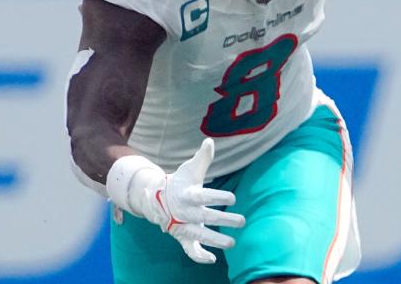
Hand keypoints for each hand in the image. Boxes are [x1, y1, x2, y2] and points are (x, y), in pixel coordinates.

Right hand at [128, 139, 244, 263]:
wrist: (158, 200)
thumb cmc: (181, 182)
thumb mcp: (190, 169)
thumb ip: (202, 158)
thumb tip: (209, 141)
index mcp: (188, 194)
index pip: (204, 196)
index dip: (218, 196)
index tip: (233, 197)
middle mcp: (185, 212)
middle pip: (205, 217)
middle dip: (223, 220)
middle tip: (242, 221)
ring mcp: (183, 226)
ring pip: (199, 236)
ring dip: (215, 240)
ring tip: (233, 243)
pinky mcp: (182, 237)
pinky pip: (189, 249)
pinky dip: (198, 256)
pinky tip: (213, 259)